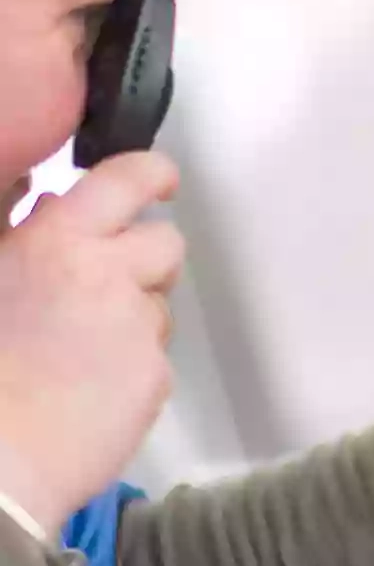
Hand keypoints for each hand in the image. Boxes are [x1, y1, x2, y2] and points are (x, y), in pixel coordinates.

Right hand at [0, 153, 182, 530]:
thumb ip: (14, 232)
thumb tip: (47, 201)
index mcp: (59, 242)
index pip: (129, 181)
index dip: (151, 174)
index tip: (159, 181)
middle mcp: (112, 277)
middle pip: (166, 243)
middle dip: (143, 255)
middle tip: (104, 278)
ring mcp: (139, 331)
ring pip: (157, 305)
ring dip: (132, 314)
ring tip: (75, 349)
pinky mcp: (154, 382)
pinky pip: (153, 358)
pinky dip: (128, 366)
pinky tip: (82, 391)